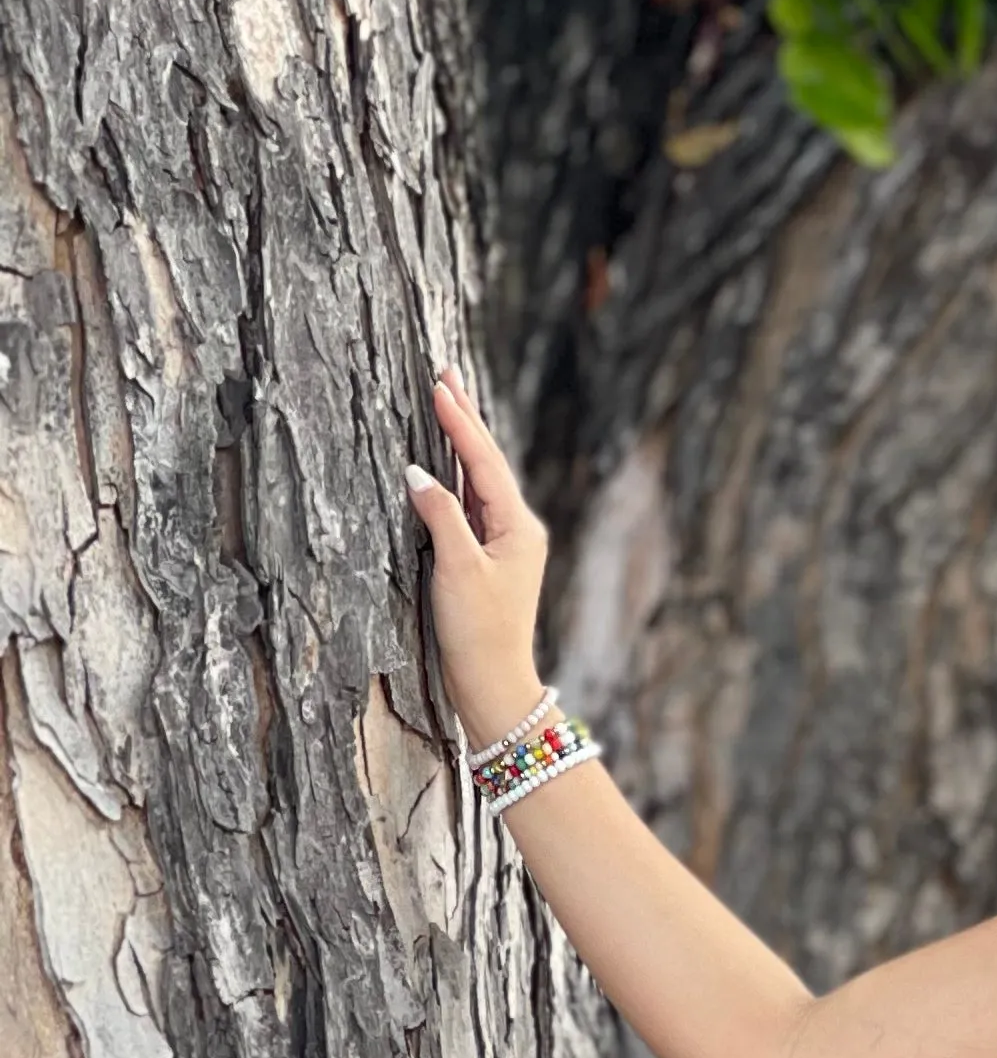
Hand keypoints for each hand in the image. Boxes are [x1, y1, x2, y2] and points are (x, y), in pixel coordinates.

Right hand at [403, 368, 551, 745]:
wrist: (492, 684)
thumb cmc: (478, 633)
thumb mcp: (457, 569)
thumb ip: (441, 515)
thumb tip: (418, 473)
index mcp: (518, 526)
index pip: (484, 461)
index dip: (460, 421)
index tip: (440, 383)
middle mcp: (517, 530)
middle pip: (486, 462)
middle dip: (465, 418)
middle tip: (446, 374)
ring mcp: (505, 545)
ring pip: (479, 480)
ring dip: (461, 441)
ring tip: (446, 402)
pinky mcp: (489, 560)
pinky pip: (472, 504)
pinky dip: (457, 476)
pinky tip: (446, 460)